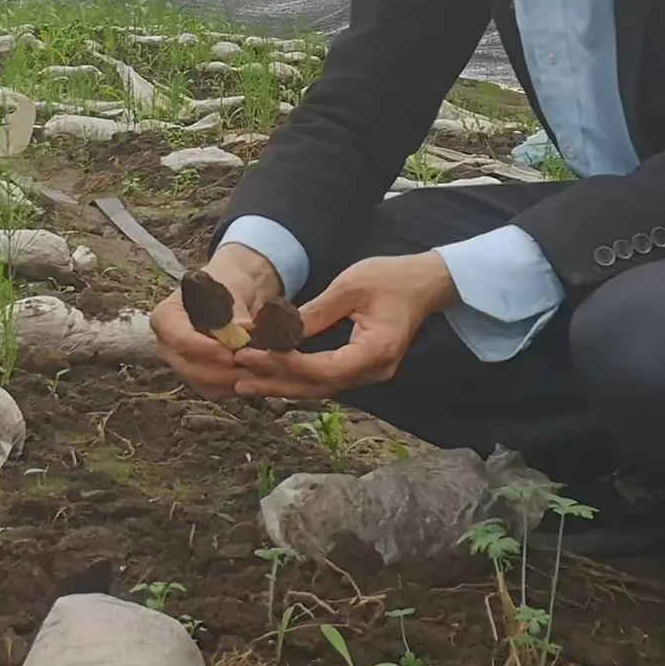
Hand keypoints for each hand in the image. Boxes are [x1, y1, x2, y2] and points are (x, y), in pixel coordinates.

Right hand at [152, 240, 286, 398]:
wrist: (236, 293)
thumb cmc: (228, 285)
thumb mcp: (230, 290)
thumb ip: (233, 314)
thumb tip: (240, 332)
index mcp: (165, 317)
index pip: (180, 340)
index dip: (205, 350)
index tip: (232, 353)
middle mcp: (166, 344)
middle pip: (189, 367)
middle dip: (222, 370)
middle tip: (251, 366)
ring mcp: (180, 363)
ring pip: (201, 383)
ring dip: (231, 380)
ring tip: (258, 370)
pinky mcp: (197, 377)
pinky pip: (213, 390)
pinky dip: (234, 386)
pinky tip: (255, 376)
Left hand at [228, 250, 455, 400]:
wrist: (425, 283)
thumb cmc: (392, 278)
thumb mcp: (350, 287)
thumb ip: (315, 312)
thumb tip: (277, 330)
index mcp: (376, 351)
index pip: (323, 369)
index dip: (286, 364)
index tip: (253, 353)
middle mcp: (374, 370)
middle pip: (318, 387)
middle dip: (277, 382)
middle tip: (239, 378)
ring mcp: (370, 372)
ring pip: (320, 387)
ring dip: (284, 383)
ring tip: (246, 381)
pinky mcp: (363, 367)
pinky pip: (326, 378)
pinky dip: (299, 376)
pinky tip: (273, 374)